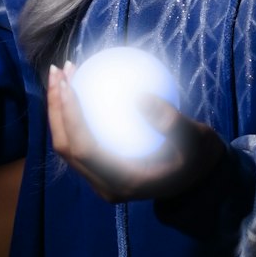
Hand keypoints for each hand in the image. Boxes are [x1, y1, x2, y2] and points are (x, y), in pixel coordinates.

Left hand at [46, 62, 224, 203]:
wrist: (200, 180)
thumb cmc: (198, 158)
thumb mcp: (196, 140)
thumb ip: (171, 122)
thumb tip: (140, 96)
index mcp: (123, 183)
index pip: (85, 150)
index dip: (70, 117)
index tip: (69, 84)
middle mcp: (105, 185)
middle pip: (66, 147)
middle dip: (56, 108)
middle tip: (60, 71)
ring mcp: (100, 179)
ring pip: (68, 144)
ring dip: (60, 109)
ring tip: (64, 73)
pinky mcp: (101, 169)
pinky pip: (80, 138)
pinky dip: (74, 112)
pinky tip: (81, 83)